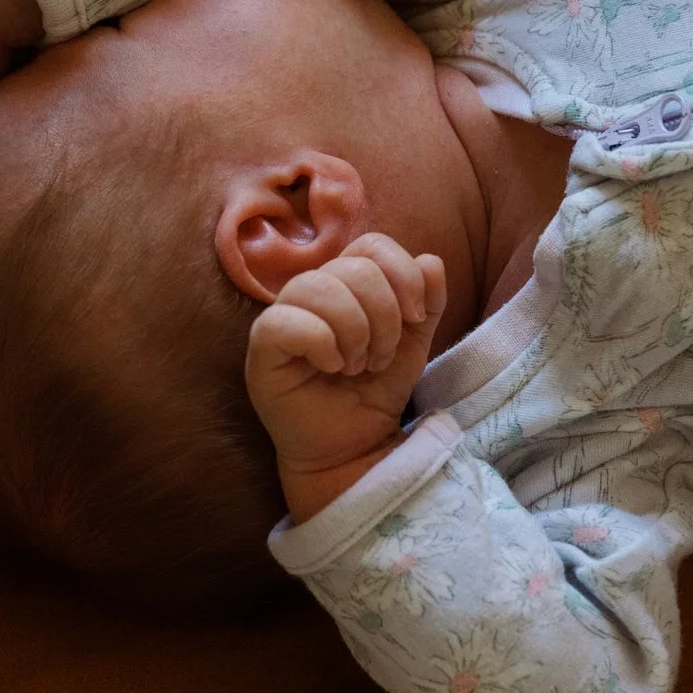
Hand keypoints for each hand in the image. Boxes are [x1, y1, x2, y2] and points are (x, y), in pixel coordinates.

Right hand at [246, 233, 449, 521]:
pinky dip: (320, 342)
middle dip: (384, 316)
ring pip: (319, 286)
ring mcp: (283, 316)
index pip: (372, 245)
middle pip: (354, 267)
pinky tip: (331, 366)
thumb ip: (426, 302)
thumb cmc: (375, 391)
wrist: (355, 447)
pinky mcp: (261, 349)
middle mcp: (312, 291)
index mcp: (346, 281)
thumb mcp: (414, 344)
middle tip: (379, 357)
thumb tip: (430, 262)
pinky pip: (283, 321)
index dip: (403, 275)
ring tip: (357, 365)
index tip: (416, 318)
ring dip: (355, 331)